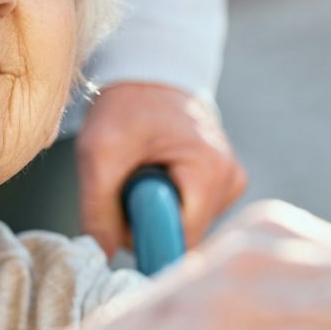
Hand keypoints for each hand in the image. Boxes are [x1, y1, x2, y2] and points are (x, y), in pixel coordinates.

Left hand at [77, 82, 246, 255]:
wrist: (149, 72)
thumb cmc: (127, 106)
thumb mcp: (100, 153)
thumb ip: (98, 210)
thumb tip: (102, 257)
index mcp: (210, 170)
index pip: (182, 239)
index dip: (148, 238)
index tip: (125, 221)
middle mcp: (230, 177)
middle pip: (187, 234)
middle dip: (151, 222)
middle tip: (127, 189)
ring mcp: (231, 179)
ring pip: (189, 226)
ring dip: (159, 211)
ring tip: (141, 177)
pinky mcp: (225, 181)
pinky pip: (195, 212)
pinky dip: (170, 202)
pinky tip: (159, 176)